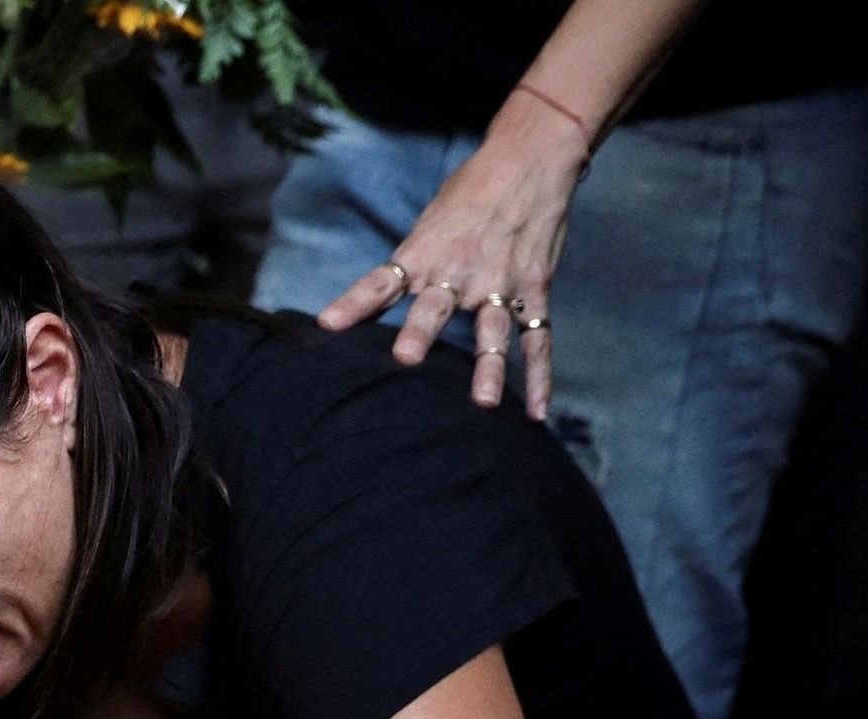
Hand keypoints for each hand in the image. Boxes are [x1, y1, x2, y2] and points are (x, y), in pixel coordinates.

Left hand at [314, 94, 590, 415]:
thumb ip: (412, 264)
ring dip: (489, 367)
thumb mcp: (432, 221)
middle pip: (434, 308)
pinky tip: (538, 411)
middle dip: (420, 332)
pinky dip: (541, 376)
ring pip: (493, 331)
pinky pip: (538, 338)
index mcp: (425, 253)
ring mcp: (500, 284)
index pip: (380, 282)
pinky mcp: (534, 289)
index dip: (353, 303)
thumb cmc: (471, 191)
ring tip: (485, 402)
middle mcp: (459, 272)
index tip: (327, 324)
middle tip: (406, 357)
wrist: (529, 159)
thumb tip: (383, 297)